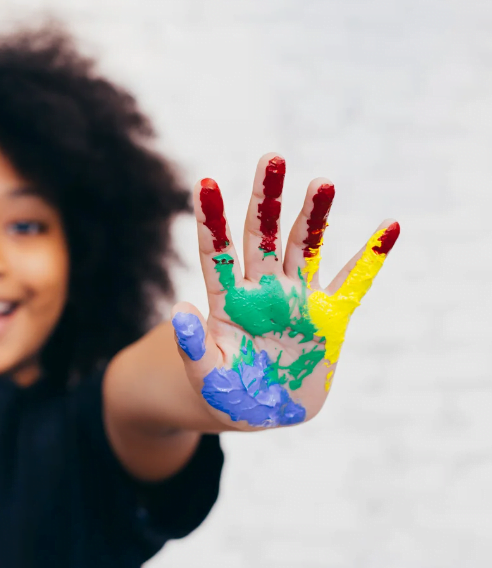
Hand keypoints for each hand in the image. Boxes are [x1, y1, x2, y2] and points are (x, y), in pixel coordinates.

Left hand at [171, 154, 398, 428]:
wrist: (260, 410)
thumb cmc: (225, 393)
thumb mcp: (204, 375)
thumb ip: (191, 346)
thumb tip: (178, 310)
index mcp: (228, 302)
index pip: (216, 253)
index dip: (212, 220)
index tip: (205, 183)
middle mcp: (261, 291)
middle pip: (261, 237)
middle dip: (265, 199)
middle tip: (271, 158)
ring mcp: (296, 300)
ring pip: (304, 248)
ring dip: (313, 216)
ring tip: (321, 182)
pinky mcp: (329, 319)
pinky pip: (354, 284)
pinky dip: (371, 258)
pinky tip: (390, 227)